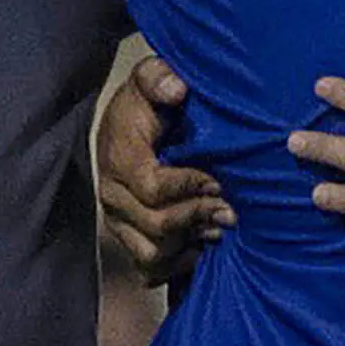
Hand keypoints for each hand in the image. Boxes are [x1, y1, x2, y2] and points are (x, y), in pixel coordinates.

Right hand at [95, 55, 229, 285]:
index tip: (219, 179)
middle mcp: (112, 195)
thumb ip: (159, 77)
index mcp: (118, 158)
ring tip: (219, 226)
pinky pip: (148, 268)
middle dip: (198, 216)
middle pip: (157, 224)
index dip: (190, 187)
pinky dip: (176, 264)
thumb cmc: (146, 102)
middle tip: (232, 209)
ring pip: (152, 253)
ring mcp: (118, 220)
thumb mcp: (150, 77)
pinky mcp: (127, 236)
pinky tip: (201, 245)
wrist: (126, 122)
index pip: (153, 188)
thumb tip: (177, 88)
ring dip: (189, 243)